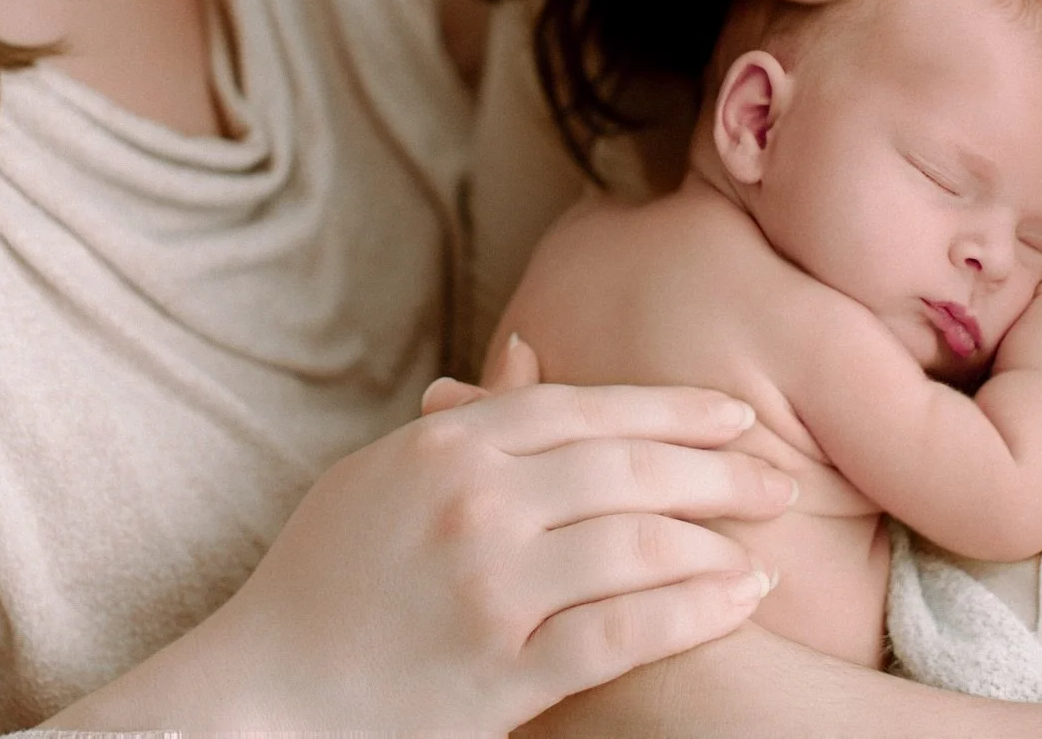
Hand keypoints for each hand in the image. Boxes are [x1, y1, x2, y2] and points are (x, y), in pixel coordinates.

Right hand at [213, 344, 795, 731]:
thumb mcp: (385, 472)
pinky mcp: (504, 670)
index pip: (583, 407)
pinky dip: (691, 612)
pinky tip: (736, 600)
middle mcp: (475, 501)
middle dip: (716, 470)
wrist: (262, 690)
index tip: (734, 412)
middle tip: (778, 478)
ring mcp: (491, 584)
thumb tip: (526, 351)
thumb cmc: (321, 574)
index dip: (669, 406)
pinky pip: (623, 632)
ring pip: (637, 545)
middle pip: (627, 468)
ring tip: (762, 545)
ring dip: (714, 543)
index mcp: (448, 445)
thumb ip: (469, 417)